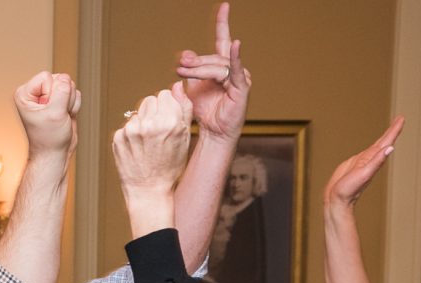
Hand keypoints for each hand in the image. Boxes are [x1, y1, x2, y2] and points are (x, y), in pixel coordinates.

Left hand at [14, 71, 81, 157]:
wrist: (55, 154)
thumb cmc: (49, 139)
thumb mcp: (55, 114)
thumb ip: (62, 91)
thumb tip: (66, 78)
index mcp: (25, 93)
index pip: (46, 77)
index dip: (51, 94)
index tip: (47, 111)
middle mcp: (35, 92)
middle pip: (60, 78)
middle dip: (63, 98)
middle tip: (56, 116)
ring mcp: (49, 95)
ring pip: (69, 85)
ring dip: (70, 103)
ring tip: (61, 117)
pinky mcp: (60, 100)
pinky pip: (75, 93)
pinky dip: (74, 106)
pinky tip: (66, 117)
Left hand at [113, 82, 192, 194]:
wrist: (149, 191)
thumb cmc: (171, 166)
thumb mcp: (186, 138)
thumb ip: (184, 108)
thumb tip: (177, 85)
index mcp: (169, 122)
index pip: (164, 94)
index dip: (167, 107)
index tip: (168, 121)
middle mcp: (149, 124)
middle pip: (150, 100)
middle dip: (154, 112)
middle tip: (158, 133)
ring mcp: (130, 131)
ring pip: (137, 112)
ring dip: (143, 122)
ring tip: (148, 142)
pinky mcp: (117, 138)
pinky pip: (126, 126)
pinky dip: (131, 135)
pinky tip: (137, 149)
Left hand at [176, 2, 250, 140]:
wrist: (212, 132)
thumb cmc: (205, 111)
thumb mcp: (192, 88)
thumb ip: (190, 72)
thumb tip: (184, 56)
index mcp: (222, 67)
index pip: (222, 41)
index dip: (222, 23)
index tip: (224, 6)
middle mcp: (233, 69)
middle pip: (212, 58)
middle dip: (195, 61)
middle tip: (179, 65)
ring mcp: (239, 78)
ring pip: (217, 66)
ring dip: (199, 68)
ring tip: (183, 71)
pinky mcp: (241, 88)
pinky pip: (236, 71)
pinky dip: (236, 57)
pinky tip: (236, 45)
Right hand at [324, 116, 403, 207]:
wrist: (336, 201)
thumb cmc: (348, 191)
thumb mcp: (363, 175)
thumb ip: (376, 162)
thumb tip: (390, 148)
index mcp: (373, 160)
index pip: (387, 141)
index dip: (394, 130)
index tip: (401, 118)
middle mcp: (370, 160)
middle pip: (384, 141)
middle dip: (392, 130)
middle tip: (399, 118)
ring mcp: (363, 162)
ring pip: (376, 146)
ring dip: (385, 136)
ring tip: (391, 128)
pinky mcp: (354, 165)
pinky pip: (367, 152)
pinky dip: (373, 145)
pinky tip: (375, 145)